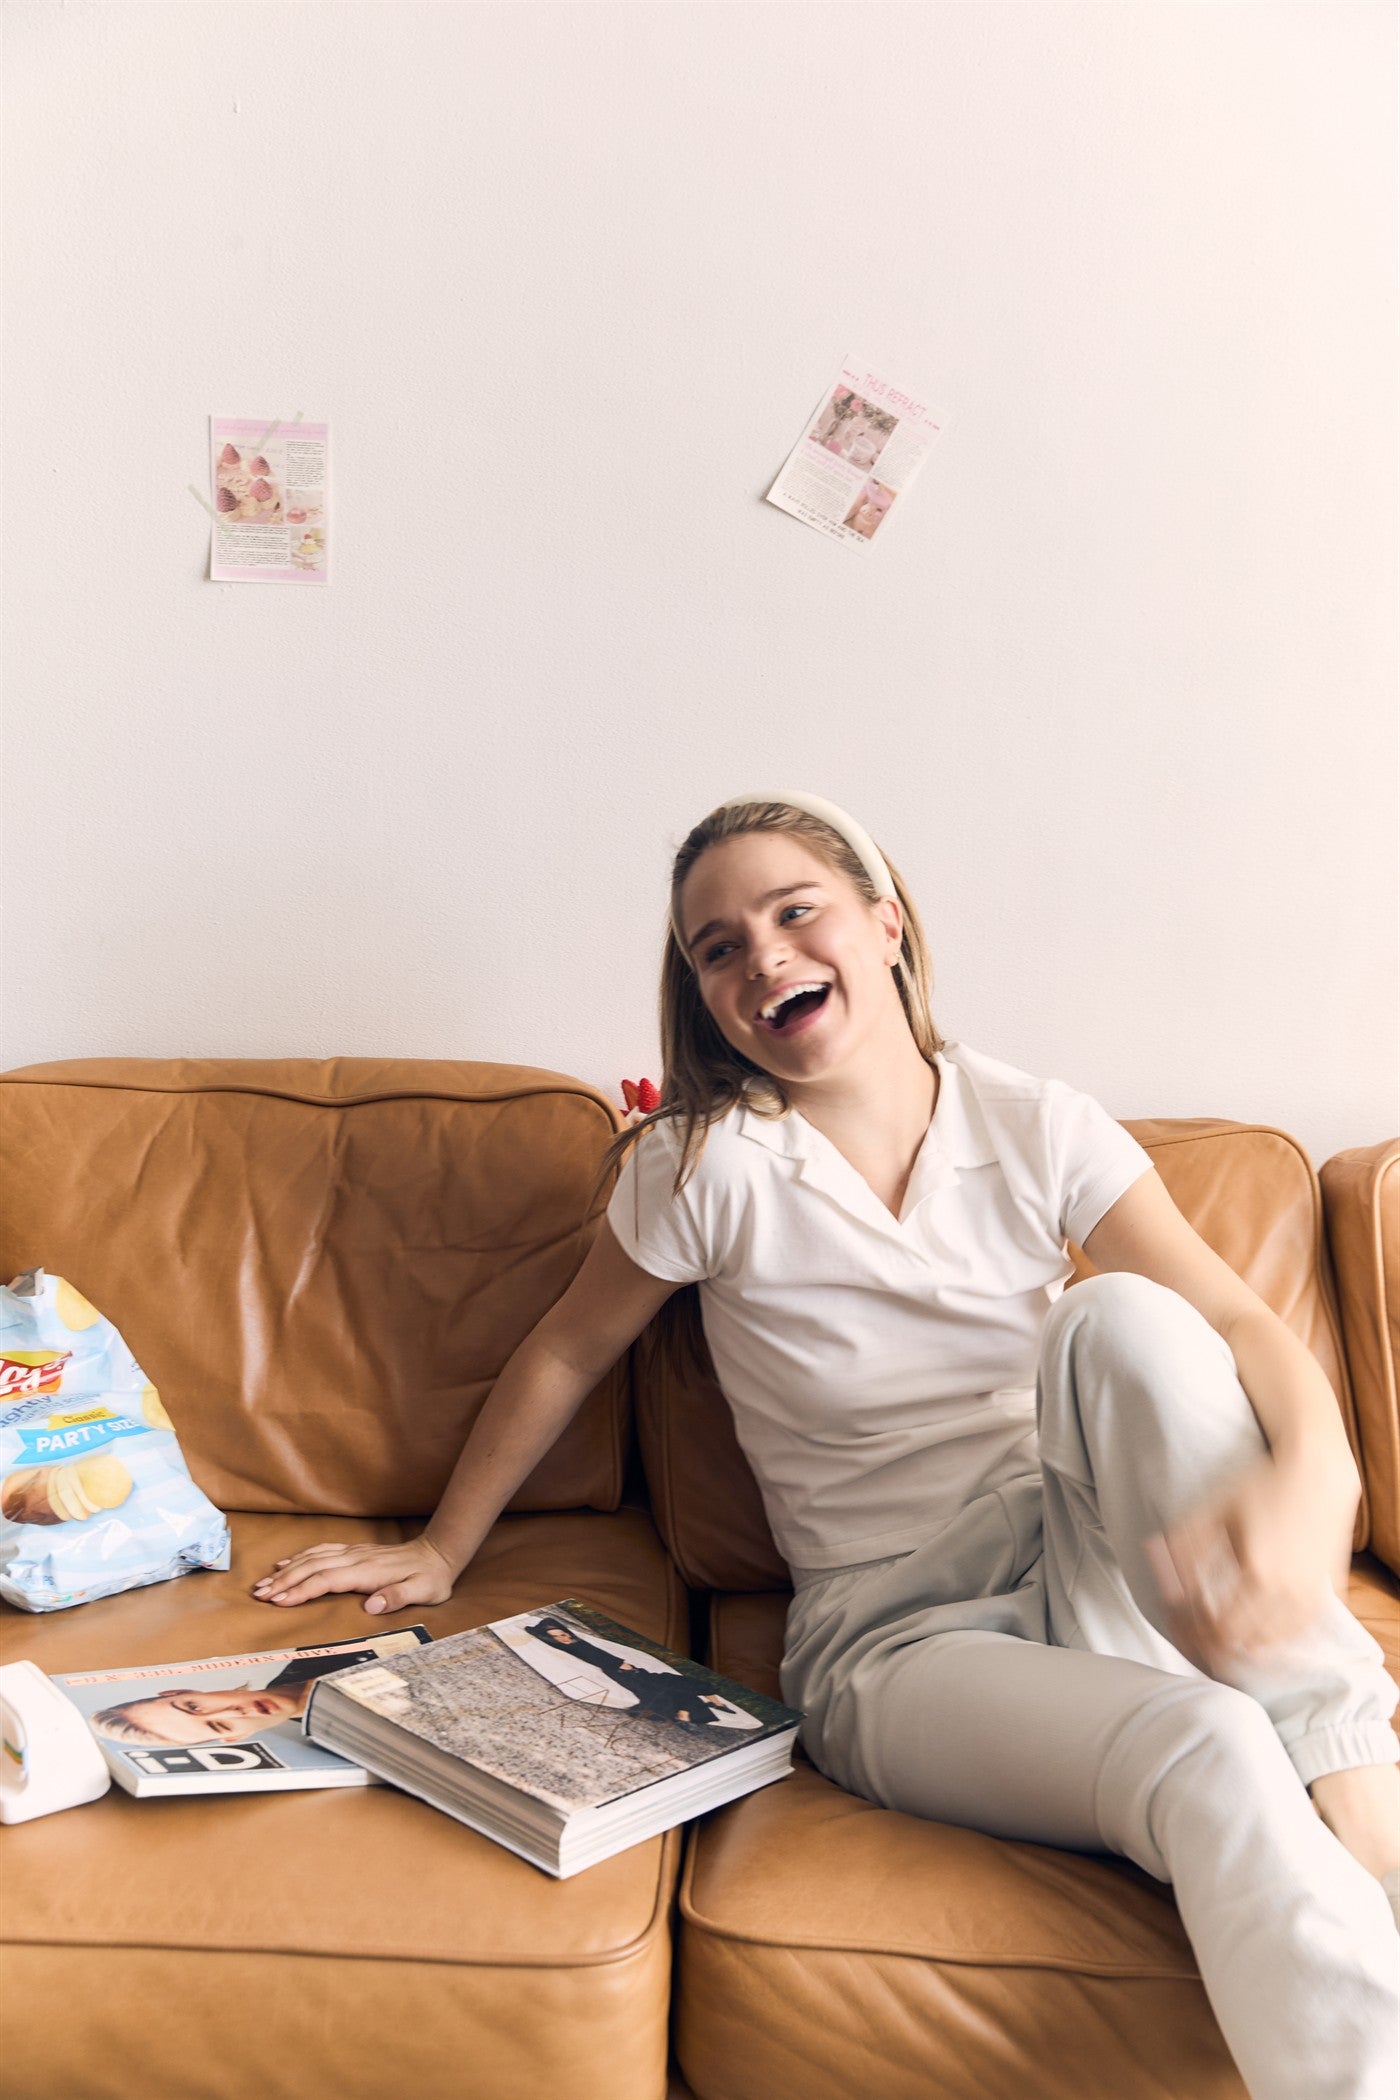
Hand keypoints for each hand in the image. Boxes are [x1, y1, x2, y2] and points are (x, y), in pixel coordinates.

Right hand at [252, 1535, 456, 1614]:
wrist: (438, 1553)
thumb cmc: (430, 1578)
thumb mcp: (423, 1591)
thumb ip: (397, 1597)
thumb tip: (372, 1605)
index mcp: (367, 1571)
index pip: (326, 1580)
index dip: (302, 1590)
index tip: (279, 1601)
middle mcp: (355, 1558)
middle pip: (312, 1567)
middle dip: (284, 1581)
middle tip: (259, 1595)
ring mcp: (353, 1553)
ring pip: (313, 1557)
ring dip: (287, 1570)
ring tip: (264, 1583)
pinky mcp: (354, 1552)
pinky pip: (321, 1551)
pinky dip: (300, 1557)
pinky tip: (287, 1563)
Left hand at [1145, 1455, 1346, 1673]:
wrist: (1317, 1474)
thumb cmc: (1262, 1486)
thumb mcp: (1215, 1510)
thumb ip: (1185, 1547)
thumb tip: (1161, 1582)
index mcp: (1256, 1574)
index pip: (1215, 1628)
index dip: (1190, 1632)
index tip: (1173, 1623)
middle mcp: (1287, 1594)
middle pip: (1240, 1644)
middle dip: (1209, 1645)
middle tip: (1188, 1634)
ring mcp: (1311, 1598)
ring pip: (1271, 1647)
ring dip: (1240, 1648)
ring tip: (1215, 1637)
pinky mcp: (1327, 1595)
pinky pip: (1298, 1635)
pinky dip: (1273, 1641)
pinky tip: (1254, 1634)